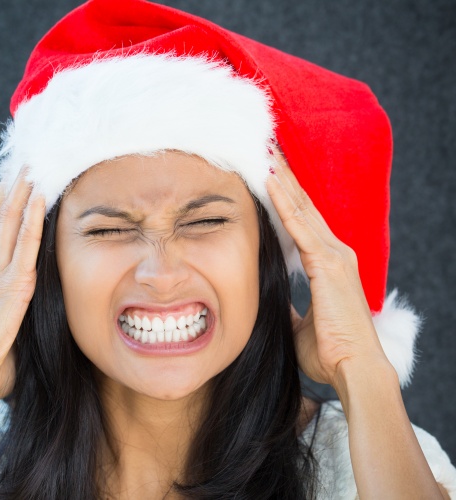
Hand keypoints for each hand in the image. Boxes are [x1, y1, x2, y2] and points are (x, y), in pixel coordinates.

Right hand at [0, 167, 45, 402]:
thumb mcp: (3, 332)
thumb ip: (16, 319)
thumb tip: (28, 325)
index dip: (4, 206)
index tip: (13, 185)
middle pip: (2, 218)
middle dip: (13, 189)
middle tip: (23, 162)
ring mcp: (1, 273)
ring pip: (12, 221)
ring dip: (23, 192)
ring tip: (33, 165)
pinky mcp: (13, 284)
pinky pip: (25, 243)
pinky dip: (33, 217)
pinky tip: (41, 196)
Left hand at [266, 152, 390, 388]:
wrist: (353, 369)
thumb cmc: (329, 349)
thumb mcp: (298, 320)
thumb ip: (287, 302)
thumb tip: (269, 295)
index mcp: (328, 263)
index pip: (303, 221)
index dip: (286, 195)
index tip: (269, 173)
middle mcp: (334, 252)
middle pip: (303, 205)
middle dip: (283, 175)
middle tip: (264, 148)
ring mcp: (334, 255)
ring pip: (301, 207)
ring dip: (282, 178)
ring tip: (264, 151)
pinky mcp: (329, 263)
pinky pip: (300, 225)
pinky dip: (284, 201)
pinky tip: (269, 179)